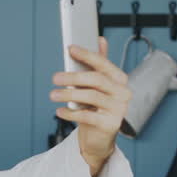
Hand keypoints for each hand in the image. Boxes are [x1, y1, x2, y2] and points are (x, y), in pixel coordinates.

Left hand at [50, 37, 130, 176]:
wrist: (99, 137)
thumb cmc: (96, 107)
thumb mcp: (97, 85)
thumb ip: (99, 64)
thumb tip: (100, 39)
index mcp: (120, 80)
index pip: (103, 64)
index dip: (87, 55)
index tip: (70, 49)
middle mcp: (123, 93)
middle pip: (96, 80)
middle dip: (73, 76)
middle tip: (55, 77)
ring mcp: (119, 110)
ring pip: (91, 97)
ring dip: (69, 94)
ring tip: (53, 94)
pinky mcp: (110, 125)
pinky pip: (87, 116)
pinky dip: (71, 113)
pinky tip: (59, 111)